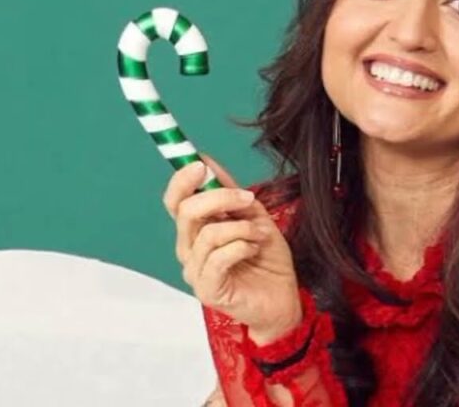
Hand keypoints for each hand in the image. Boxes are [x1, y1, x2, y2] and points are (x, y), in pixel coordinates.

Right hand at [163, 153, 302, 342]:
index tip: (200, 165)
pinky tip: (254, 249)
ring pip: (207, 234)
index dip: (182, 180)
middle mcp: (189, 250)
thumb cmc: (267, 260)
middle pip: (186, 212)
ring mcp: (196, 272)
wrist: (283, 298)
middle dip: (220, 198)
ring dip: (241, 227)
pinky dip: (240, 246)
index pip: (175, 201)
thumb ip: (231, 193)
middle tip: (248, 198)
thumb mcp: (253, 216)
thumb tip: (207, 161)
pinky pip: (218, 259)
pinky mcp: (208, 290)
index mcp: (196, 230)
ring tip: (260, 233)